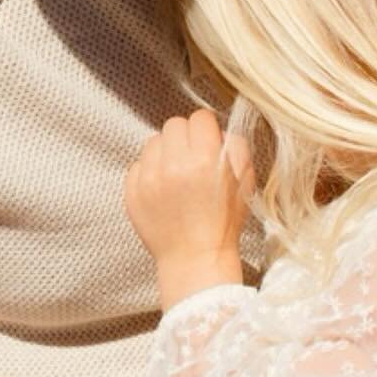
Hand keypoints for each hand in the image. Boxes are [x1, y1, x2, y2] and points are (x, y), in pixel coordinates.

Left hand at [124, 109, 253, 308]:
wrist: (194, 258)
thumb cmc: (222, 222)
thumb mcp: (244, 180)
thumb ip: (236, 146)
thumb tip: (219, 130)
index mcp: (205, 159)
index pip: (199, 118)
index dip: (206, 129)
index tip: (208, 143)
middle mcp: (173, 165)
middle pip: (174, 125)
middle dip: (185, 138)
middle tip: (192, 158)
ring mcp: (149, 179)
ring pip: (153, 142)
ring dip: (165, 152)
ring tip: (175, 173)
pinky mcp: (132, 192)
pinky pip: (137, 164)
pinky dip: (149, 172)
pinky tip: (162, 189)